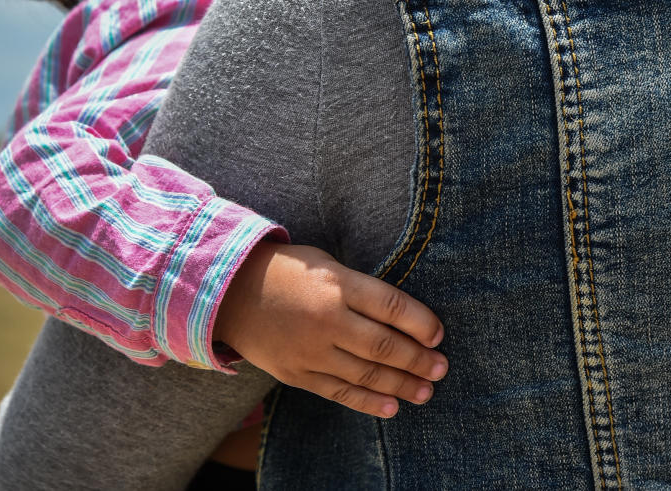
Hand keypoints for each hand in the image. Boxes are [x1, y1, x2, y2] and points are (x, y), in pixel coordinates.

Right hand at [213, 242, 447, 417]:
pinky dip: (369, 401)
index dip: (421, 323)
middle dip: (419, 360)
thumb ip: (361, 289)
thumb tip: (405, 317)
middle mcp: (326, 319)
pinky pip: (340, 392)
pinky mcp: (297, 374)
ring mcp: (310, 351)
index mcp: (337, 284)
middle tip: (441, 368)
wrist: (228, 292)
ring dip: (402, 385)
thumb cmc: (288, 272)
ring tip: (426, 390)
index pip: (392, 307)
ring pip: (367, 374)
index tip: (439, 335)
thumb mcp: (327, 264)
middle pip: (384, 346)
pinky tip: (393, 406)